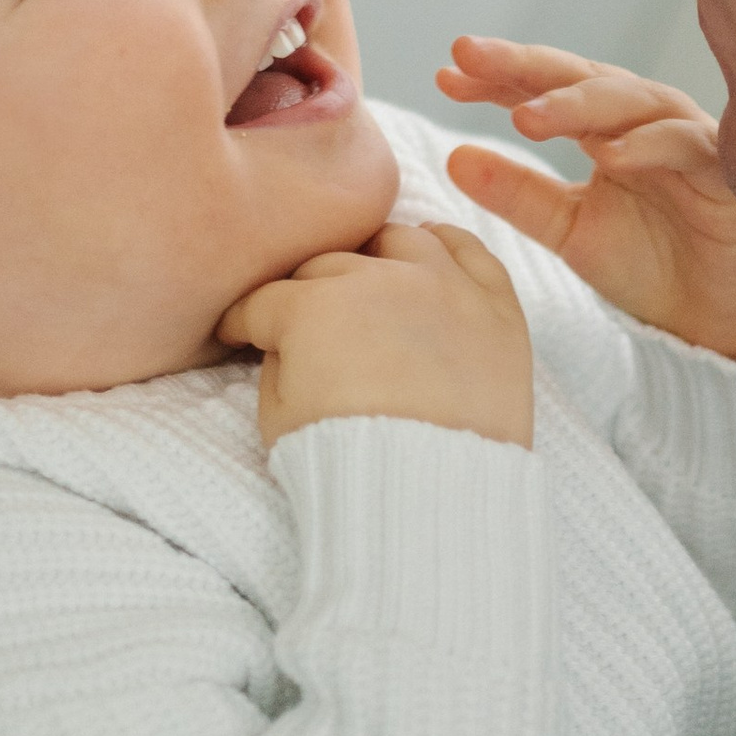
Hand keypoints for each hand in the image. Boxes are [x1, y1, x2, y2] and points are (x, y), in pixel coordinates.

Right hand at [216, 219, 531, 449]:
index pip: (266, 301)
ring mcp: (443, 287)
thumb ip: (275, 363)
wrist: (430, 496)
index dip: (246, 320)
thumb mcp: (277, 418)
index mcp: (314, 307)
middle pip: (329, 265)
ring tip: (369, 272)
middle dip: (306, 290)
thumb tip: (287, 343)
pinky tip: (432, 246)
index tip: (240, 332)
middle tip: (304, 316)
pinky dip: (447, 243)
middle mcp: (378, 280)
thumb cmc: (348, 463)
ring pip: (398, 240)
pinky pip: (471, 251)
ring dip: (374, 254)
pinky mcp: (494, 307)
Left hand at [436, 36, 735, 358]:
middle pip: (583, 79)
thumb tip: (452, 155)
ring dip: (580, 103)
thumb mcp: (569, 231)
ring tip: (528, 117)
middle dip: (526, 66)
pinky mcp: (729, 173)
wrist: (716, 323)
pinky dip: (651, 145)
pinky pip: (689, 146)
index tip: (444, 76)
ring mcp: (689, 140)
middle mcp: (644, 123)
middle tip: (471, 59)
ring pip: (635, 101)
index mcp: (603, 130)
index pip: (545, 90)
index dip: (496, 79)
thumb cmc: (649, 267)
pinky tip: (610, 154)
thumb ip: (517, 195)